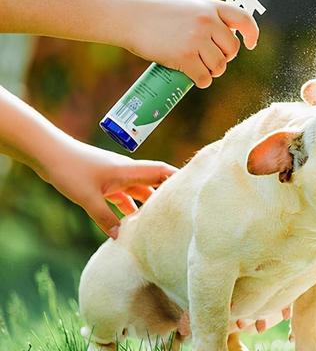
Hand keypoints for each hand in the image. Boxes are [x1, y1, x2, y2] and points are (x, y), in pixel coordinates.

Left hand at [43, 139, 176, 238]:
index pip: (161, 172)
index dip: (178, 179)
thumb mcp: (87, 198)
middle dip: (166, 197)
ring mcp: (114, 177)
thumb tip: (120, 237)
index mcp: (128, 171)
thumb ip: (105, 218)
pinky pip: (122, 196)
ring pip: (137, 192)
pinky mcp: (103, 182)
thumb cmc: (69, 170)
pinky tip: (127, 223)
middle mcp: (125, 172)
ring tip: (156, 223)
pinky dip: (126, 208)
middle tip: (179, 213)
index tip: (194, 187)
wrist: (47, 153)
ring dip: (145, 206)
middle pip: (153, 184)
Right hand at [126, 0, 259, 87]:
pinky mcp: (184, 57)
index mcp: (210, 7)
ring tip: (200, 68)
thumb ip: (207, 17)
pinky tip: (195, 78)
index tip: (250, 44)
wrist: (130, 16)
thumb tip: (225, 37)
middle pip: (231, 49)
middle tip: (209, 59)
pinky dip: (202, 81)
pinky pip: (204, 77)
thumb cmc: (157, 12)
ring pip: (219, 66)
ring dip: (212, 72)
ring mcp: (196, 40)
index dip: (252, 34)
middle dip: (224, 58)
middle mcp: (207, 22)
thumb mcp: (188, 5)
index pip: (243, 19)